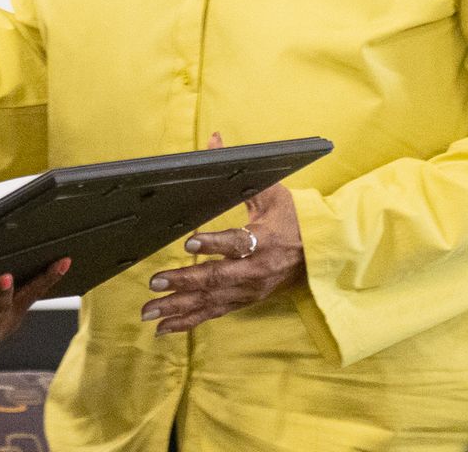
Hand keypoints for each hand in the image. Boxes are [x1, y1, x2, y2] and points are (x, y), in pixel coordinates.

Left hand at [141, 133, 304, 333]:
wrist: (319, 254)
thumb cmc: (292, 219)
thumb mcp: (271, 192)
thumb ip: (240, 172)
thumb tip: (214, 138)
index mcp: (264, 241)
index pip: (237, 243)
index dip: (213, 243)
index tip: (189, 240)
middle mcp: (256, 270)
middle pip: (217, 278)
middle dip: (184, 281)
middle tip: (155, 282)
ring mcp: (249, 290)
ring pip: (211, 301)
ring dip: (178, 307)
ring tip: (149, 312)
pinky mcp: (243, 301)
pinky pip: (213, 313)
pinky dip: (187, 322)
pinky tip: (164, 329)